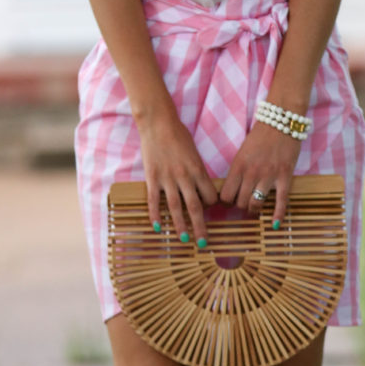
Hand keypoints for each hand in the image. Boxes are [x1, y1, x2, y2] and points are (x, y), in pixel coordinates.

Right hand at [138, 111, 218, 245]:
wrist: (158, 122)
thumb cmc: (178, 134)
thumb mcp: (193, 152)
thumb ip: (197, 170)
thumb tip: (201, 186)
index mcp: (198, 169)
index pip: (210, 196)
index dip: (211, 205)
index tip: (209, 210)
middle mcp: (185, 177)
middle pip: (195, 207)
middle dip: (200, 227)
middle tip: (203, 243)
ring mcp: (167, 178)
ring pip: (176, 208)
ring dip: (180, 225)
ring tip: (184, 239)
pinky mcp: (152, 177)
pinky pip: (155, 200)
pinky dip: (156, 215)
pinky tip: (158, 227)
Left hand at [219, 121, 300, 223]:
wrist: (281, 122)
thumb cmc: (260, 137)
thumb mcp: (242, 152)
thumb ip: (238, 171)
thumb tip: (232, 189)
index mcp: (238, 166)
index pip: (226, 195)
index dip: (226, 202)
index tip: (229, 201)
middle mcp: (251, 173)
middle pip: (240, 202)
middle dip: (240, 206)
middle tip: (243, 204)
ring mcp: (268, 176)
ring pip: (256, 204)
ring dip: (254, 209)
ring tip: (255, 207)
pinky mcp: (284, 177)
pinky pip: (281, 201)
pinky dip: (278, 215)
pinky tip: (275, 224)